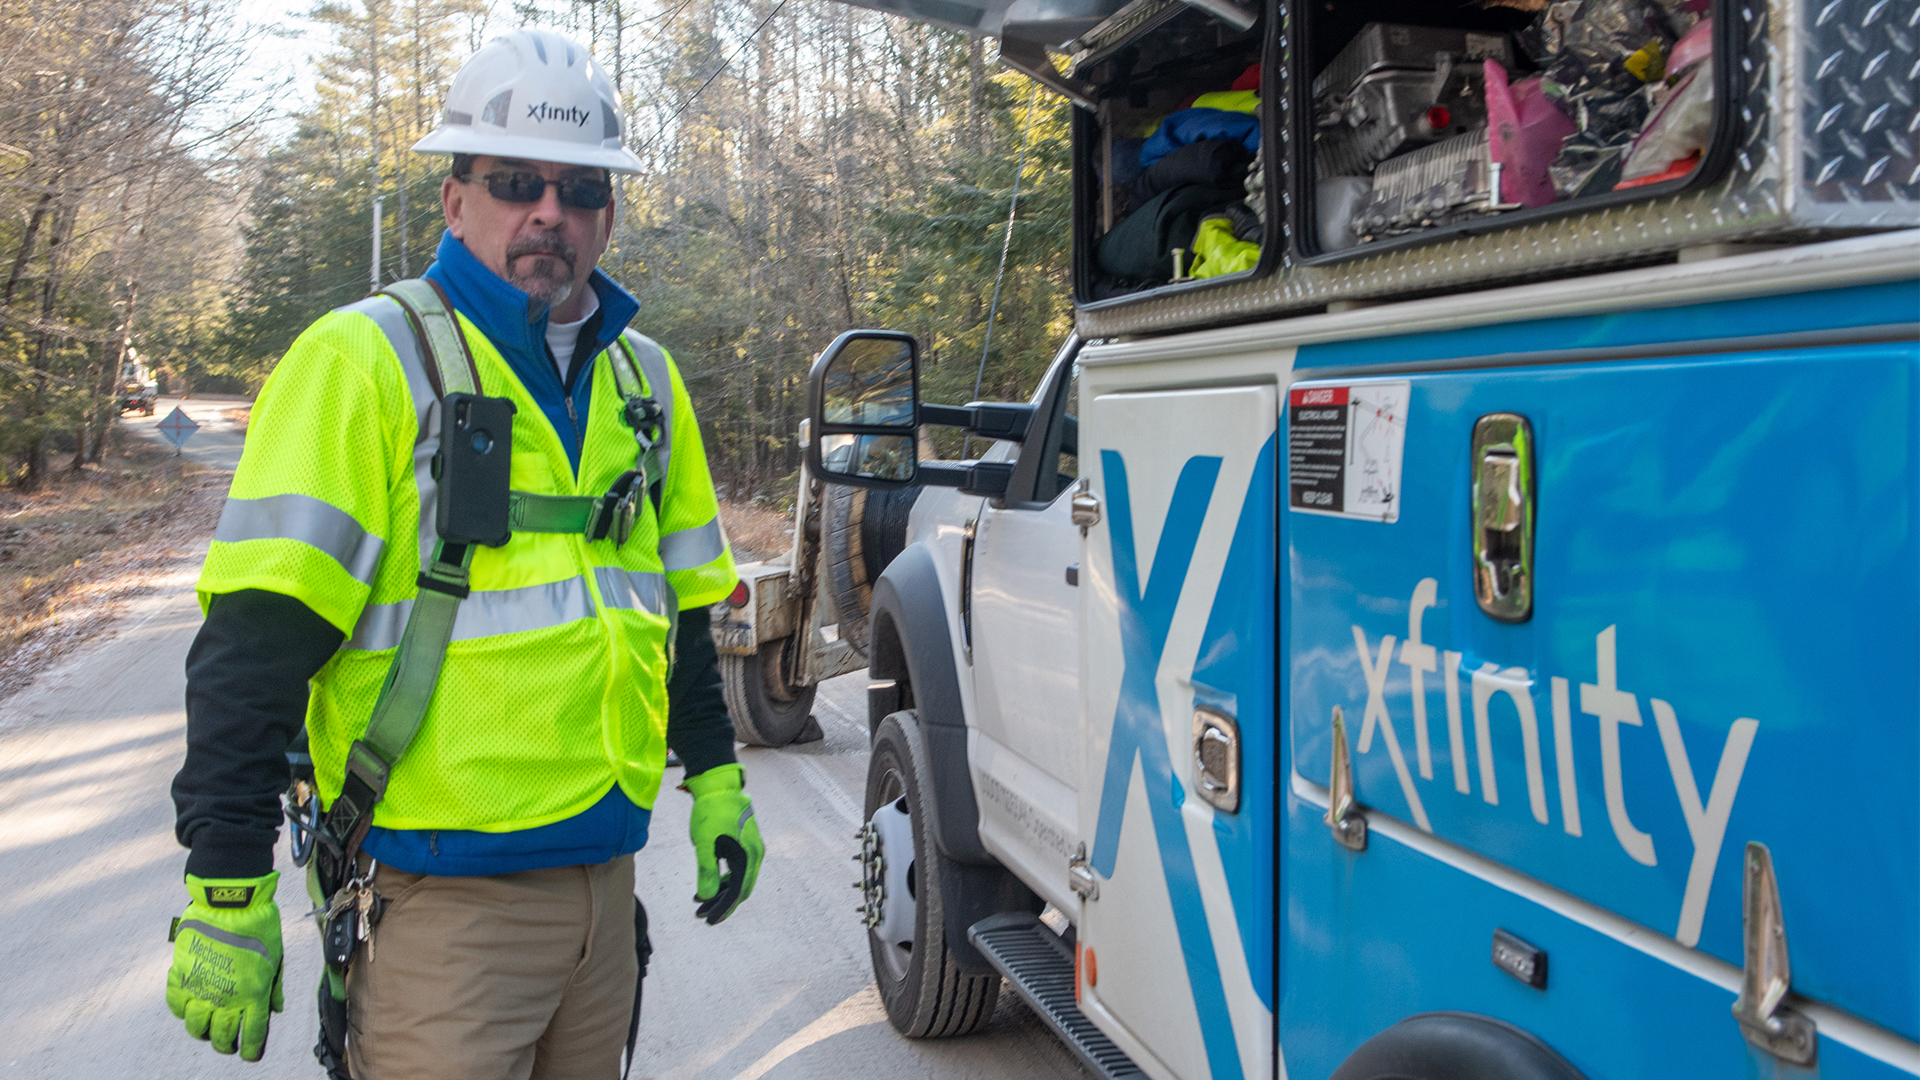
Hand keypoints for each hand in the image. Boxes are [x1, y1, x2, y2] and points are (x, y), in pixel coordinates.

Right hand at [166, 872, 284, 1060]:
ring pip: (195, 1027)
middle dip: (225, 1044)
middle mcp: (226, 998)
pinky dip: (181, 1010)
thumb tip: (275, 1008)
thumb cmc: (259, 927)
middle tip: (227, 1042)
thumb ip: (275, 985)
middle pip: (221, 1036)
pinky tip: (189, 1006)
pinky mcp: (182, 976)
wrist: (232, 903)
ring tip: (208, 1026)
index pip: (251, 1034)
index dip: (250, 1049)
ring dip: (202, 1031)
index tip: (249, 1054)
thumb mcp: (277, 957)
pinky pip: (175, 1005)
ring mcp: (201, 989)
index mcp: (254, 994)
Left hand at [684, 764, 763, 923]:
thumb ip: (707, 871)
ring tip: (699, 901)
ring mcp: (752, 848)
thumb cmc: (712, 811)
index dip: (723, 909)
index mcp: (748, 856)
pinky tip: (708, 883)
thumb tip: (707, 897)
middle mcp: (755, 854)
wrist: (719, 785)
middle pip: (740, 889)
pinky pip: (737, 868)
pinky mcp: (745, 842)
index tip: (708, 920)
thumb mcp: (705, 843)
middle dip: (722, 904)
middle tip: (701, 914)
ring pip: (739, 879)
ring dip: (721, 892)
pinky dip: (724, 878)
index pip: (737, 892)